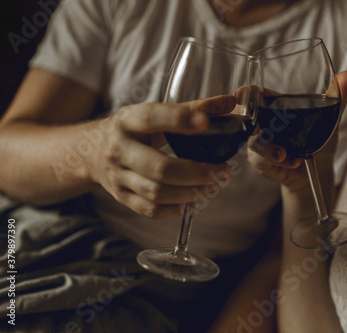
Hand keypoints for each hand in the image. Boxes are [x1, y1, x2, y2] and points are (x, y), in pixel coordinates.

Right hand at [86, 95, 235, 218]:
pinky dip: (174, 209)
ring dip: (190, 193)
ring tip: (213, 186)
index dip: (178, 120)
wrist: (89, 152)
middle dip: (196, 172)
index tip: (205, 122)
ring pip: (156, 192)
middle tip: (223, 171)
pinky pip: (149, 210)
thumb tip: (230, 102)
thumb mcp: (154, 113)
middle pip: (159, 168)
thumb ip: (192, 108)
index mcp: (128, 121)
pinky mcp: (121, 197)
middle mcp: (119, 149)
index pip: (151, 118)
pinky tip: (192, 202)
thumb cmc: (132, 130)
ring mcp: (118, 176)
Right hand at [247, 71, 346, 189]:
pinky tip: (293, 161)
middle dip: (251, 120)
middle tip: (258, 127)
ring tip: (285, 153)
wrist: (319, 169)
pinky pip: (262, 158)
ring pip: (256, 141)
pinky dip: (277, 159)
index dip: (247, 93)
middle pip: (249, 116)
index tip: (242, 93)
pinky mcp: (260, 160)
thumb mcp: (330, 118)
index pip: (257, 95)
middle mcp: (264, 123)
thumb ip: (336, 97)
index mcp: (276, 106)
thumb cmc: (319, 138)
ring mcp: (260, 142)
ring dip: (270, 147)